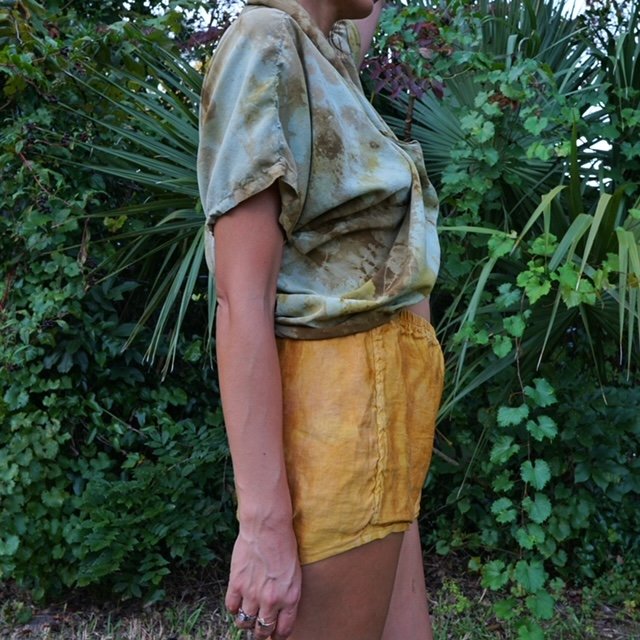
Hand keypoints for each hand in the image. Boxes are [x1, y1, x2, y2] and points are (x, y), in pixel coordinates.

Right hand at [226, 522, 300, 639]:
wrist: (267, 527)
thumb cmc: (285, 544)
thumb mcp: (295, 573)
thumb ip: (287, 594)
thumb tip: (280, 609)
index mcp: (290, 598)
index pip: (283, 630)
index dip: (278, 635)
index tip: (275, 635)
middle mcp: (271, 600)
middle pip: (262, 630)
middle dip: (261, 633)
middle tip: (260, 629)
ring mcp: (252, 594)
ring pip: (245, 623)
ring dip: (246, 622)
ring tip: (248, 616)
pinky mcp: (236, 584)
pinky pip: (232, 608)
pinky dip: (234, 608)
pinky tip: (238, 602)